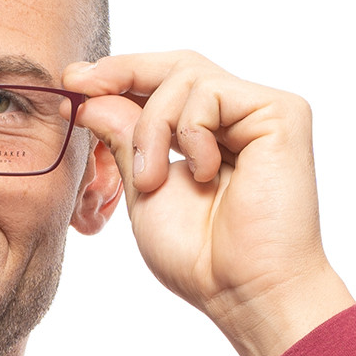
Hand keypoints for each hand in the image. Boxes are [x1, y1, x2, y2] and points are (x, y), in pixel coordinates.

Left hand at [65, 52, 355, 355]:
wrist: (243, 290)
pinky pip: (212, 93)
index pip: (163, 85)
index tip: (72, 83)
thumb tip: (89, 94)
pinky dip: (189, 133)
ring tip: (152, 180)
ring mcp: (260, 112)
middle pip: (176, 64)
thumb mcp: (144, 190)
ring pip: (185, 75)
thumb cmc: (200, 257)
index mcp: (208, 134)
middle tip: (81, 87)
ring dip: (152, 127)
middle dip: (122, 73)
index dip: (117, 76)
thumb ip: (124, 139)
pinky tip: (202, 174)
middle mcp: (238, 116)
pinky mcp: (282, 113)